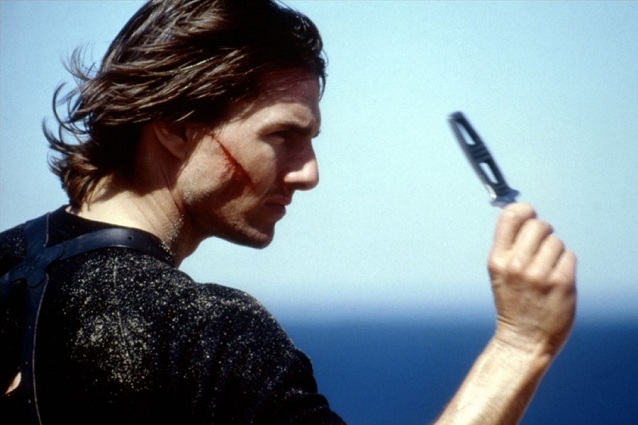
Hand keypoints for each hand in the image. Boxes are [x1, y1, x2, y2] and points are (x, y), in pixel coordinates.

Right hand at [488, 203, 576, 357]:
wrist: (523, 339)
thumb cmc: (513, 304)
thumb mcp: (499, 273)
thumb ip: (509, 246)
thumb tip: (525, 215)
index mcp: (497, 260)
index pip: (510, 216)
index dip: (523, 211)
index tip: (528, 216)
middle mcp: (517, 265)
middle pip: (539, 225)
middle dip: (543, 232)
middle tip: (541, 249)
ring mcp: (539, 274)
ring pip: (556, 241)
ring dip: (555, 252)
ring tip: (547, 270)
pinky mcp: (561, 283)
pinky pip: (569, 256)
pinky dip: (565, 265)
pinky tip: (556, 279)